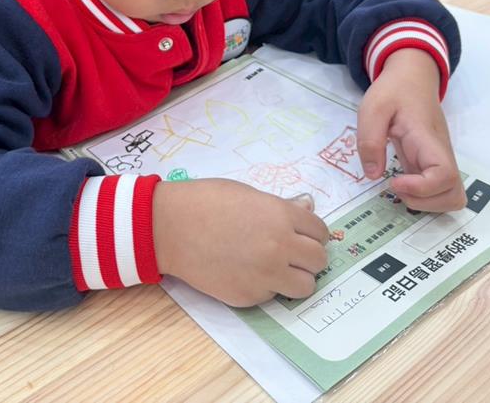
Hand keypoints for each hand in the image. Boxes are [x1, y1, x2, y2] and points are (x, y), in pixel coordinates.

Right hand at [152, 178, 329, 306]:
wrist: (170, 227)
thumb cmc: (205, 201)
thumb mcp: (248, 194)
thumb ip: (281, 207)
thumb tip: (307, 206)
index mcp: (281, 216)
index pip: (320, 231)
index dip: (312, 233)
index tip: (302, 235)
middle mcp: (280, 247)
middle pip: (319, 260)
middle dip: (308, 256)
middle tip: (292, 253)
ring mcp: (266, 274)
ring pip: (306, 286)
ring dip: (296, 277)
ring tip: (277, 268)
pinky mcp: (249, 296)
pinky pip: (274, 295)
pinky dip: (267, 287)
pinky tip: (248, 272)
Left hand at [357, 48, 465, 211]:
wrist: (412, 77)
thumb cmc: (393, 90)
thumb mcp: (373, 108)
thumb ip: (370, 140)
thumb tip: (374, 175)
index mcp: (428, 140)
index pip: (445, 175)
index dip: (422, 188)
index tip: (394, 181)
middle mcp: (441, 154)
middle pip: (454, 194)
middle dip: (425, 203)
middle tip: (396, 186)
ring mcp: (439, 160)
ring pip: (452, 196)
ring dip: (426, 203)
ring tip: (399, 186)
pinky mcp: (432, 163)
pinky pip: (440, 190)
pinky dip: (425, 197)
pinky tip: (402, 183)